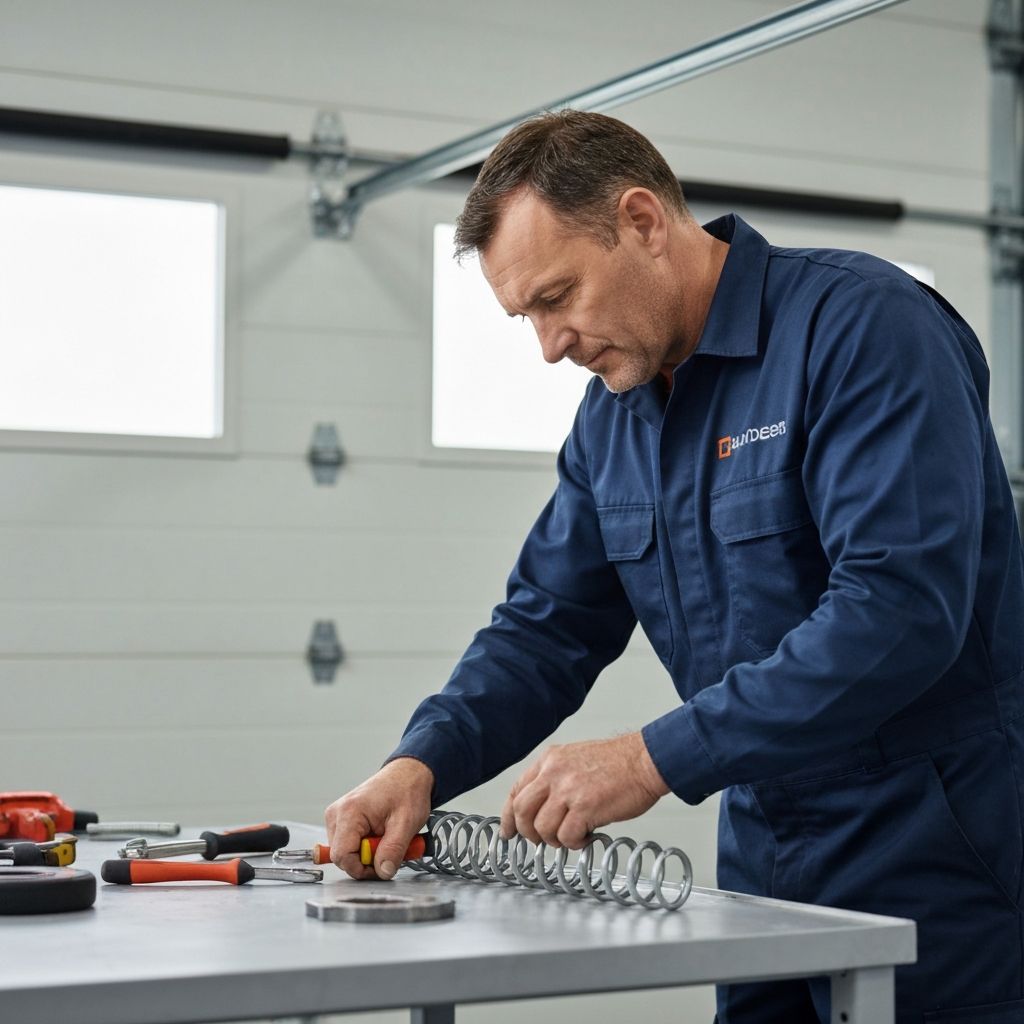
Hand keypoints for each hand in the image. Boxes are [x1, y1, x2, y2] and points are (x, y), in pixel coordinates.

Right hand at [324, 758, 433, 879]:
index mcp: (349, 812)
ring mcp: (337, 816)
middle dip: (368, 860)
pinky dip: (366, 846)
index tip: (383, 865)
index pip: (342, 856)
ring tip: (387, 837)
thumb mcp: (406, 823)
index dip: (362, 868)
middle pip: (343, 856)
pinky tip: (380, 835)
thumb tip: (383, 872)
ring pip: (346, 852)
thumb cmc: (406, 790)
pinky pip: (349, 844)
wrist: (407, 775)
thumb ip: (393, 850)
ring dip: (368, 853)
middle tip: (390, 847)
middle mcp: (336, 813)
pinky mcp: (341, 820)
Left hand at [500, 733, 669, 848]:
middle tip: (542, 840)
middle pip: (521, 810)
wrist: (645, 760)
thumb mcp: (575, 760)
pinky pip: (566, 836)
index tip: (509, 831)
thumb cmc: (617, 763)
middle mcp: (554, 772)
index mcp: (550, 760)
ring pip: (542, 828)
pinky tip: (586, 835)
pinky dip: (574, 843)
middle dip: (528, 832)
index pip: (516, 790)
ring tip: (572, 836)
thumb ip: (555, 779)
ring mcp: (568, 789)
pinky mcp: (585, 806)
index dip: (508, 816)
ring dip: (555, 840)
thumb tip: (541, 809)